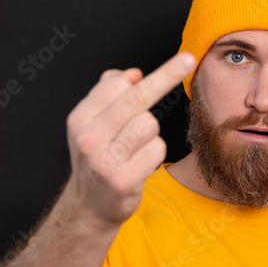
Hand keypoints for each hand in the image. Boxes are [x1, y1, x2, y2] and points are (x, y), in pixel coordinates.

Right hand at [64, 51, 195, 225]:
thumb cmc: (98, 158)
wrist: (89, 206)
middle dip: (166, 75)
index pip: (116, 84)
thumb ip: (107, 95)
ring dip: (151, 133)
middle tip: (188, 59)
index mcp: (79, 119)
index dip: (149, 73)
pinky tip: (140, 163)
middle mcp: (88, 138)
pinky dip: (154, 153)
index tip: (176, 61)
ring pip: (149, 124)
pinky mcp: (122, 180)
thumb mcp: (91, 125)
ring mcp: (104, 161)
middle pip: (136, 98)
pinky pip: (156, 149)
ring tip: (135, 148)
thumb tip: (133, 74)